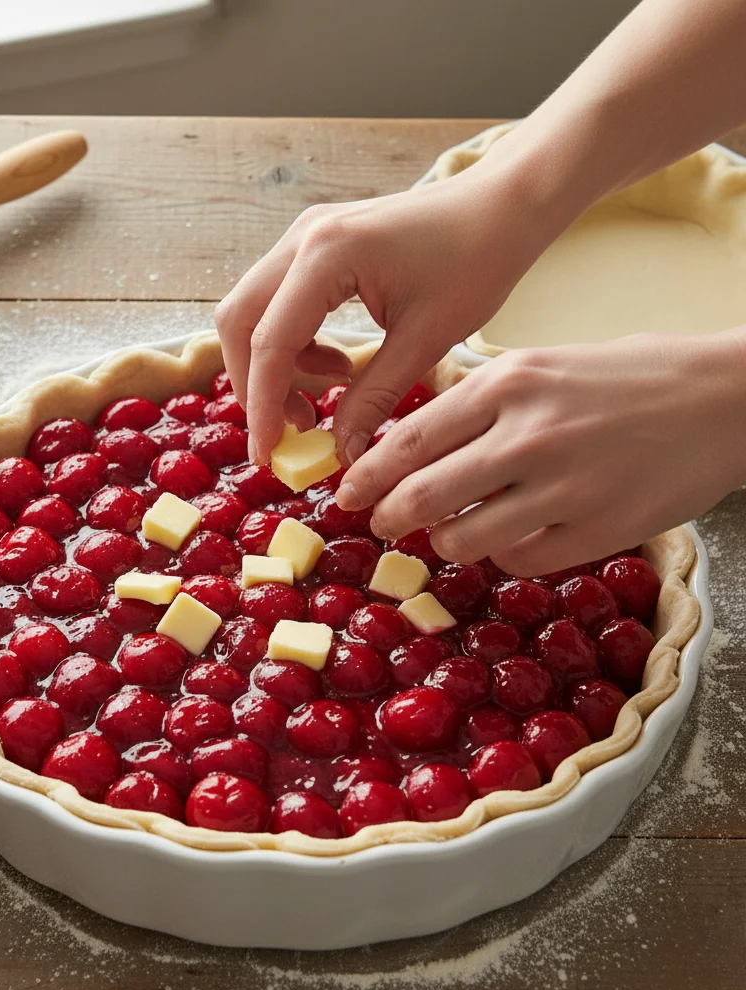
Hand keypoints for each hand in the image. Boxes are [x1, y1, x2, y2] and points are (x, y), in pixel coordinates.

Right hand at [214, 158, 559, 466]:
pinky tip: (339, 365)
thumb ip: (373, 398)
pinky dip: (293, 344)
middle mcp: (303, 238)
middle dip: (254, 385)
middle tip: (288, 431)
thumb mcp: (426, 340)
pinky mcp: (316, 244)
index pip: (270, 342)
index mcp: (327, 255)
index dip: (263, 406)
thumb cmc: (476, 261)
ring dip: (273, 365)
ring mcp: (304, 236)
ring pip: (252, 311)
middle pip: (238, 322)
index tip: (269, 454)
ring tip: (322, 400)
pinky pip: (278, 302)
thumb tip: (340, 454)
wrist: (501, 206)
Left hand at [334, 332, 745, 576]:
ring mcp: (563, 487)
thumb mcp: (541, 364)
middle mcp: (526, 435)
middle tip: (380, 525)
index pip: (407, 442)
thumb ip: (476, 404)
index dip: (367, 477)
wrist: (724, 398)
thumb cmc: (624, 377)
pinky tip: (510, 538)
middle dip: (387, 518)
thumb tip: (409, 446)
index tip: (346, 495)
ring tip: (449, 533)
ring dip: (444, 542)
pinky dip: (502, 555)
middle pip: (421, 496)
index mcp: (506, 384)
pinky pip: (518, 561)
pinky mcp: (598, 530)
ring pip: (463, 539)